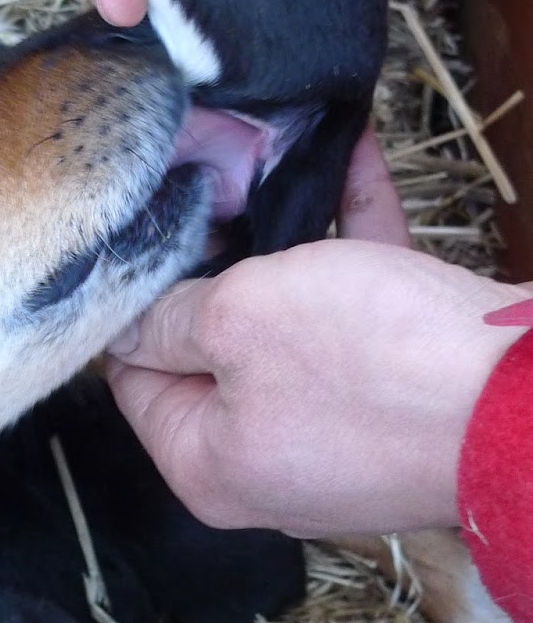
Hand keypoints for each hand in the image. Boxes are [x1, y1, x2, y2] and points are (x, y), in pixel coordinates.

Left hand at [103, 133, 523, 538]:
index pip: (135, 382)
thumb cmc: (372, 367)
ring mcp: (341, 426)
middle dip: (215, 270)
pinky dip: (351, 239)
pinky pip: (358, 304)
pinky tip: (349, 158)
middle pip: (213, 350)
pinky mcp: (402, 388)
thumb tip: (129, 322)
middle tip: (202, 190)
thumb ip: (169, 319)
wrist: (528, 398)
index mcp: (210, 464)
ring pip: (291, 322)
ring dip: (286, 244)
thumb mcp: (236, 322)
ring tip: (262, 165)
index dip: (134, 307)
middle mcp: (270, 456)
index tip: (138, 241)